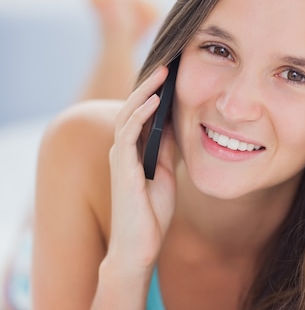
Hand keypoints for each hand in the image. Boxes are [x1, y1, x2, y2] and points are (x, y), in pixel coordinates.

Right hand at [106, 66, 175, 276]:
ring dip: (146, 92)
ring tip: (164, 73)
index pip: (142, 113)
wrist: (140, 246)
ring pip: (128, 115)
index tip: (176, 72)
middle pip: (133, 107)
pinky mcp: (122, 170)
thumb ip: (168, 149)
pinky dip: (140, 116)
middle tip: (170, 63)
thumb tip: (178, 122)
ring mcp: (120, 159)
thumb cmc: (151, 213)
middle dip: (151, 83)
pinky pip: (128, 135)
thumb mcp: (167, 173)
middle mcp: (123, 150)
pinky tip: (154, 102)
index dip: (157, 91)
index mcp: (134, 151)